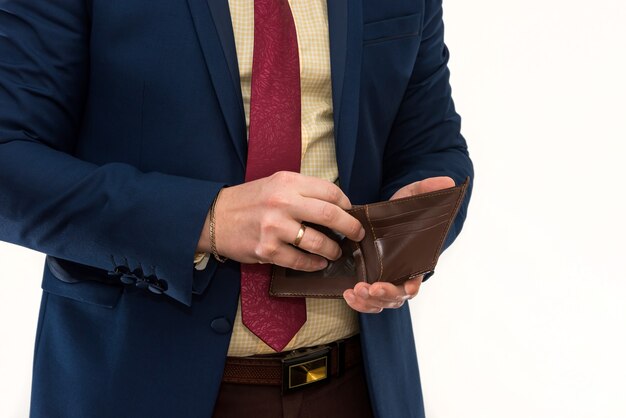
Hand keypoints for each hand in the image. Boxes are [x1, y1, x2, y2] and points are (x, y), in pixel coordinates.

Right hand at [198, 171, 364, 270]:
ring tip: (337, 252)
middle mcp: (282, 202)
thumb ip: (303, 191)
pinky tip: (319, 263)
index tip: (352, 212)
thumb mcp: (275, 184)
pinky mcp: (266, 250)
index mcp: (288, 182)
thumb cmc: (249, 200)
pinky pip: (299, 261)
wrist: (214, 217)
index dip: (347, 204)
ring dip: (333, 250)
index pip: (330, 191)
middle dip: (351, 228)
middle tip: (358, 235)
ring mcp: (274, 228)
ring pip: (317, 242)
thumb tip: (336, 206)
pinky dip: (314, 264)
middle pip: (330, 215)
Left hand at [343, 176, 454, 312]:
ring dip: (367, 302)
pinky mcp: (367, 280)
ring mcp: (383, 281)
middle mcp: (399, 275)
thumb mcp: (410, 196)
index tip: (397, 286)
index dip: (407, 287)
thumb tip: (448, 181)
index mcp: (414, 262)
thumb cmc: (400, 210)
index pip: (414, 283)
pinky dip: (357, 302)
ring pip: (379, 303)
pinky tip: (347, 294)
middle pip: (396, 297)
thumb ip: (426, 190)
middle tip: (366, 288)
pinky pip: (366, 301)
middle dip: (382, 296)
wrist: (380, 215)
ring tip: (353, 292)